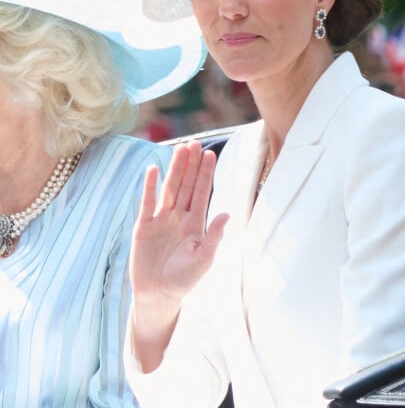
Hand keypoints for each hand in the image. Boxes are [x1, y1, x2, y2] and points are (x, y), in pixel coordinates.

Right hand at [130, 140, 228, 308]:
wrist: (158, 295)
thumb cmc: (184, 280)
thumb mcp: (204, 260)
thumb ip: (214, 237)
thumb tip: (227, 214)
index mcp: (196, 222)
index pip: (202, 192)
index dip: (206, 173)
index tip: (210, 154)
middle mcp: (180, 216)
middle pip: (186, 184)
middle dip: (191, 164)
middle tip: (195, 142)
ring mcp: (161, 219)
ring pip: (169, 188)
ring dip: (174, 169)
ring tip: (179, 149)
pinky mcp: (144, 226)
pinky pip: (147, 202)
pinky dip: (149, 186)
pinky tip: (152, 169)